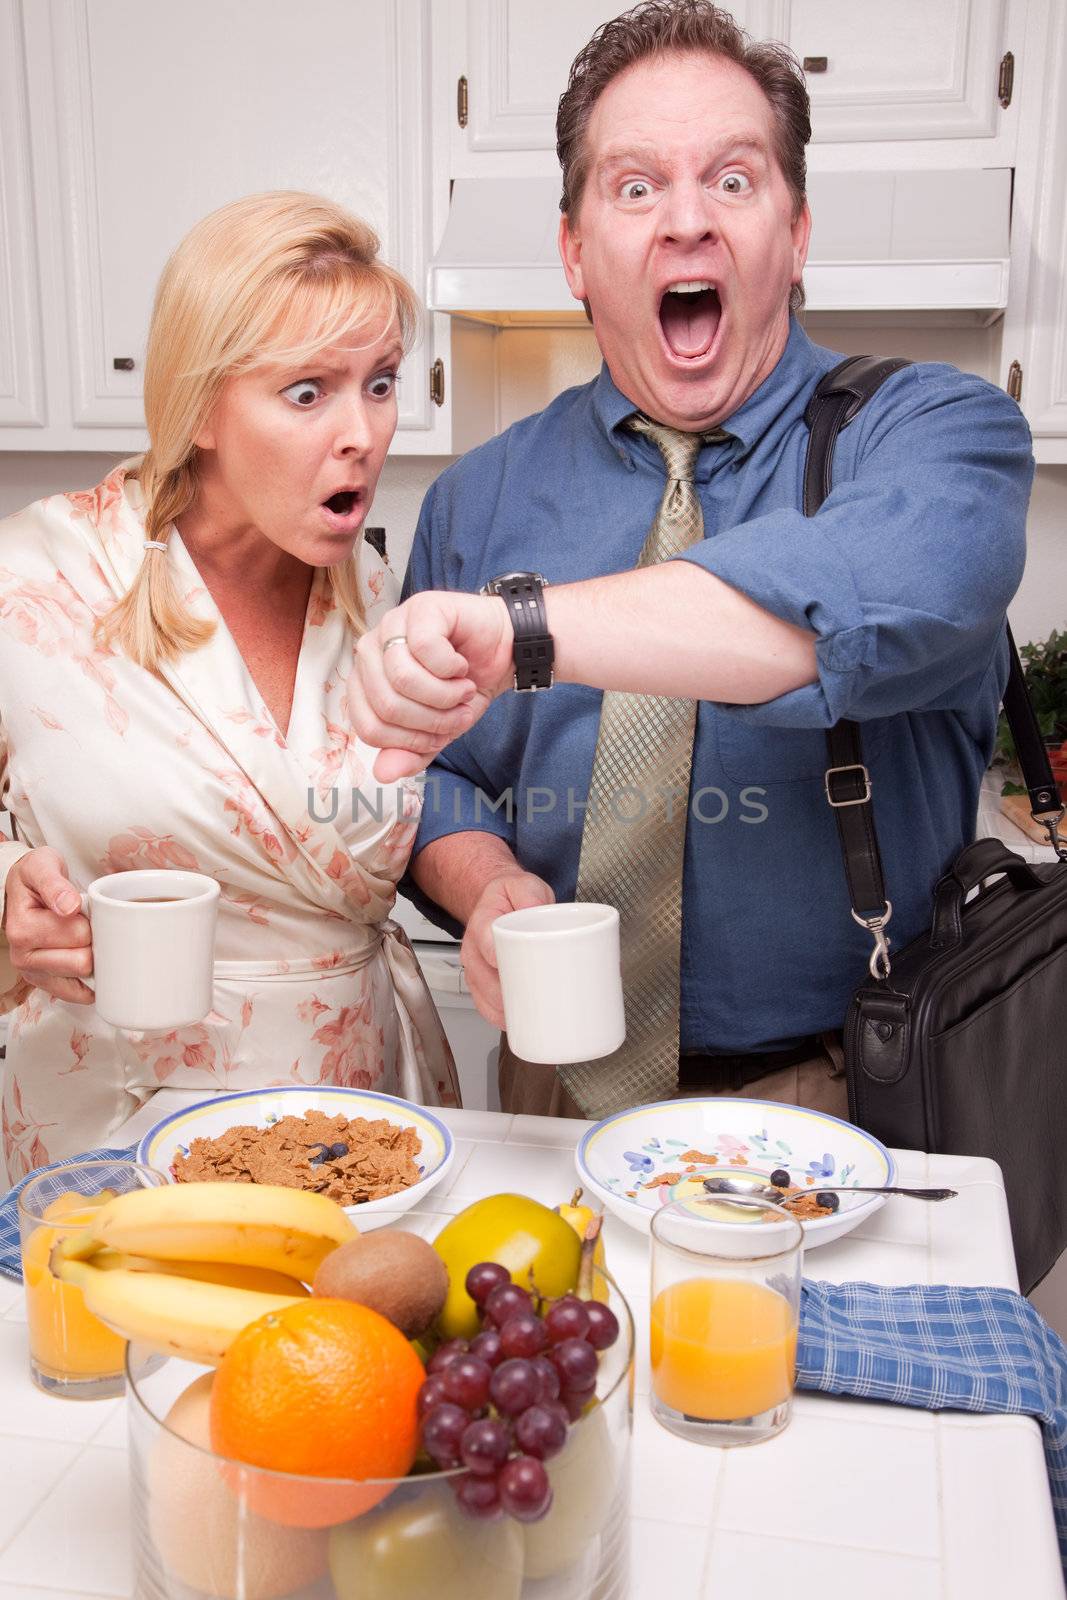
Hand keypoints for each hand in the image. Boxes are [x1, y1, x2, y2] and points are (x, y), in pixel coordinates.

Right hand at [2, 847, 92, 1003]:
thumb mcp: (42, 866)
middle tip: (86, 924)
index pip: (80, 936)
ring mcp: (33, 972)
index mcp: (23, 930)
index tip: (83, 909)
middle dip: (92, 942)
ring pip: (83, 978)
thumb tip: (68, 906)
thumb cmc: (35, 876)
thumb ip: (55, 884)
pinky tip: (90, 964)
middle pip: (83, 962)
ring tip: (83, 939)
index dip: (91, 921)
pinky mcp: (44, 982)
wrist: (24, 886)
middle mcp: (23, 956)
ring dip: (91, 959)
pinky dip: (89, 981)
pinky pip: (78, 994)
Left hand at [349, 591, 514, 780]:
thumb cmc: (465, 686)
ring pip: (403, 678)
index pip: (369, 728)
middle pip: (386, 705)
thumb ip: (411, 753)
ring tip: (463, 690)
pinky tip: (462, 666)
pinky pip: (425, 649)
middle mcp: (369, 651)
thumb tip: (383, 774)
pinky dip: (452, 668)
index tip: (440, 735)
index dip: (410, 741)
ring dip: (445, 695)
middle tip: (458, 711)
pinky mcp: (420, 607)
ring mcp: (392, 625)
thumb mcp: (440, 731)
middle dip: (432, 719)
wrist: (505, 651)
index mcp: (365, 682)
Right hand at [461, 871, 554, 1028]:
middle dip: (507, 996)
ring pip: (484, 998)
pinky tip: (519, 1025)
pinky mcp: (484, 984)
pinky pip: (486, 1008)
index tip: (512, 970)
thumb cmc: (512, 897)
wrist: (500, 903)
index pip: (485, 944)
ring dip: (506, 1012)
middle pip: (484, 980)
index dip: (498, 960)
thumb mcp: (524, 885)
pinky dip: (501, 1019)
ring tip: (532, 1019)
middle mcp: (474, 950)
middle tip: (536, 1002)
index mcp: (482, 923)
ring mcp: (477, 970)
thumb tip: (537, 910)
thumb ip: (530, 894)